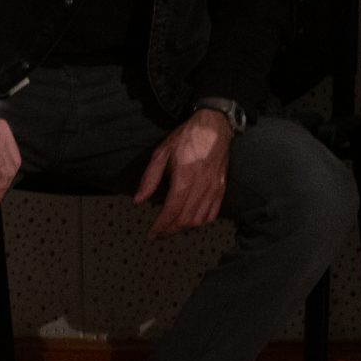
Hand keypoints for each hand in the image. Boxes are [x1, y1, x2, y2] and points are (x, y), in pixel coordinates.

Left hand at [135, 111, 234, 239]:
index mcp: (185, 176)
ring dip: (184, 228)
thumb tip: (138, 200)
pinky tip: (190, 220)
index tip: (151, 233)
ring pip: (199, 220)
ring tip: (172, 227)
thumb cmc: (187, 137)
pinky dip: (201, 222)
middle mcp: (201, 184)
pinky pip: (212, 213)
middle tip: (159, 233)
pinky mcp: (221, 187)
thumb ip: (149, 178)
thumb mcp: (161, 153)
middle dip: (170, 230)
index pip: (172, 210)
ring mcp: (214, 187)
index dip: (160, 225)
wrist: (214, 126)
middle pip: (186, 219)